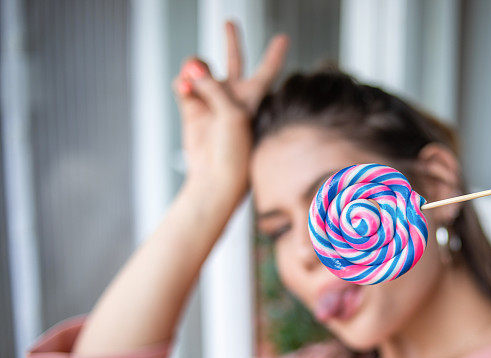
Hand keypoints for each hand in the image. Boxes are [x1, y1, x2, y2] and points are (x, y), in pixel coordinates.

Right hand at [172, 21, 288, 208]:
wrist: (215, 177)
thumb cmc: (235, 150)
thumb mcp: (232, 113)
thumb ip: (213, 85)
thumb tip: (190, 68)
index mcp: (254, 96)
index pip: (267, 69)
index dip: (274, 53)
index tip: (283, 38)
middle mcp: (234, 95)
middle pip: (235, 59)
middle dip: (232, 40)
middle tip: (230, 21)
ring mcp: (211, 100)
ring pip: (200, 69)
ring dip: (194, 68)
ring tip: (192, 80)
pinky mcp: (192, 108)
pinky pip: (183, 84)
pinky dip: (182, 84)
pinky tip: (184, 89)